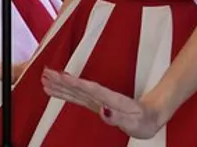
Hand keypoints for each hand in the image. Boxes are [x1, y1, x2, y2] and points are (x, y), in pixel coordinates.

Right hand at [41, 68, 164, 138]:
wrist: (151, 115)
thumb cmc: (144, 122)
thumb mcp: (135, 124)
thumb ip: (118, 118)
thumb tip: (103, 111)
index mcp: (112, 99)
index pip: (91, 89)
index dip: (76, 83)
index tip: (62, 76)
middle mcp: (103, 96)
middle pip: (79, 86)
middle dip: (62, 80)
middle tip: (45, 73)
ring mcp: (98, 99)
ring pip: (76, 89)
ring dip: (60, 83)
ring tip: (44, 77)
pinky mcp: (95, 103)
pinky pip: (77, 95)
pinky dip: (65, 91)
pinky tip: (54, 87)